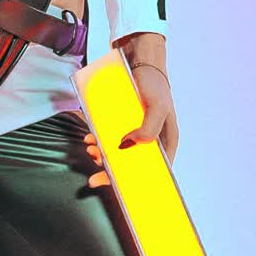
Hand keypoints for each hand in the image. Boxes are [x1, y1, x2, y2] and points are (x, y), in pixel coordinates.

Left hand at [83, 63, 179, 186]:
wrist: (139, 60)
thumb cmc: (154, 84)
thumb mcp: (156, 106)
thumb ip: (148, 129)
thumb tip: (126, 146)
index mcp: (165, 144)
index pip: (152, 174)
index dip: (136, 187)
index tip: (120, 195)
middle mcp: (151, 142)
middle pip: (131, 168)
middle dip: (112, 174)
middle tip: (94, 179)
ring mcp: (135, 134)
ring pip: (118, 155)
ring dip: (102, 157)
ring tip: (91, 151)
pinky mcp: (122, 125)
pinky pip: (109, 139)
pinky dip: (98, 141)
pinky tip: (90, 138)